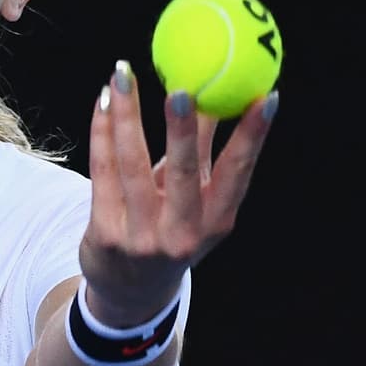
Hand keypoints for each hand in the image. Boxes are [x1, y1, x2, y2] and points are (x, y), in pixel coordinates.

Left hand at [78, 59, 278, 326]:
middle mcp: (183, 233)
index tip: (264, 97)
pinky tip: (105, 103)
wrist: (127, 291)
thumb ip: (204, 149)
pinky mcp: (105, 234)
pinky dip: (102, 132)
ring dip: (127, 115)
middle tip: (181, 88)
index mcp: (215, 222)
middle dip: (183, 129)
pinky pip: (103, 171)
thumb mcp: (195, 200)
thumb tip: (217, 91)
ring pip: (132, 165)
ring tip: (123, 74)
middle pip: (184, 172)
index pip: (238, 173)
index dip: (253, 137)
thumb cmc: (168, 227)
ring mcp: (142, 237)